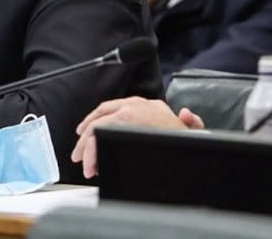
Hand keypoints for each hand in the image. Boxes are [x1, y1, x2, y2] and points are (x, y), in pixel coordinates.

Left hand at [70, 97, 204, 178]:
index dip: (98, 121)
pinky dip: (92, 152)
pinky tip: (92, 165)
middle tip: (79, 154)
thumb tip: (187, 115)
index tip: (86, 133)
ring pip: (97, 127)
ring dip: (88, 149)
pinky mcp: (122, 121)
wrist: (192, 145)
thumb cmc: (188, 143)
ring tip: (86, 166)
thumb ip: (188, 121)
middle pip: (100, 116)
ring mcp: (128, 111)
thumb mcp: (189, 129)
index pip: (114, 108)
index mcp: (150, 105)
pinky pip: (99, 136)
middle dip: (87, 137)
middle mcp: (136, 104)